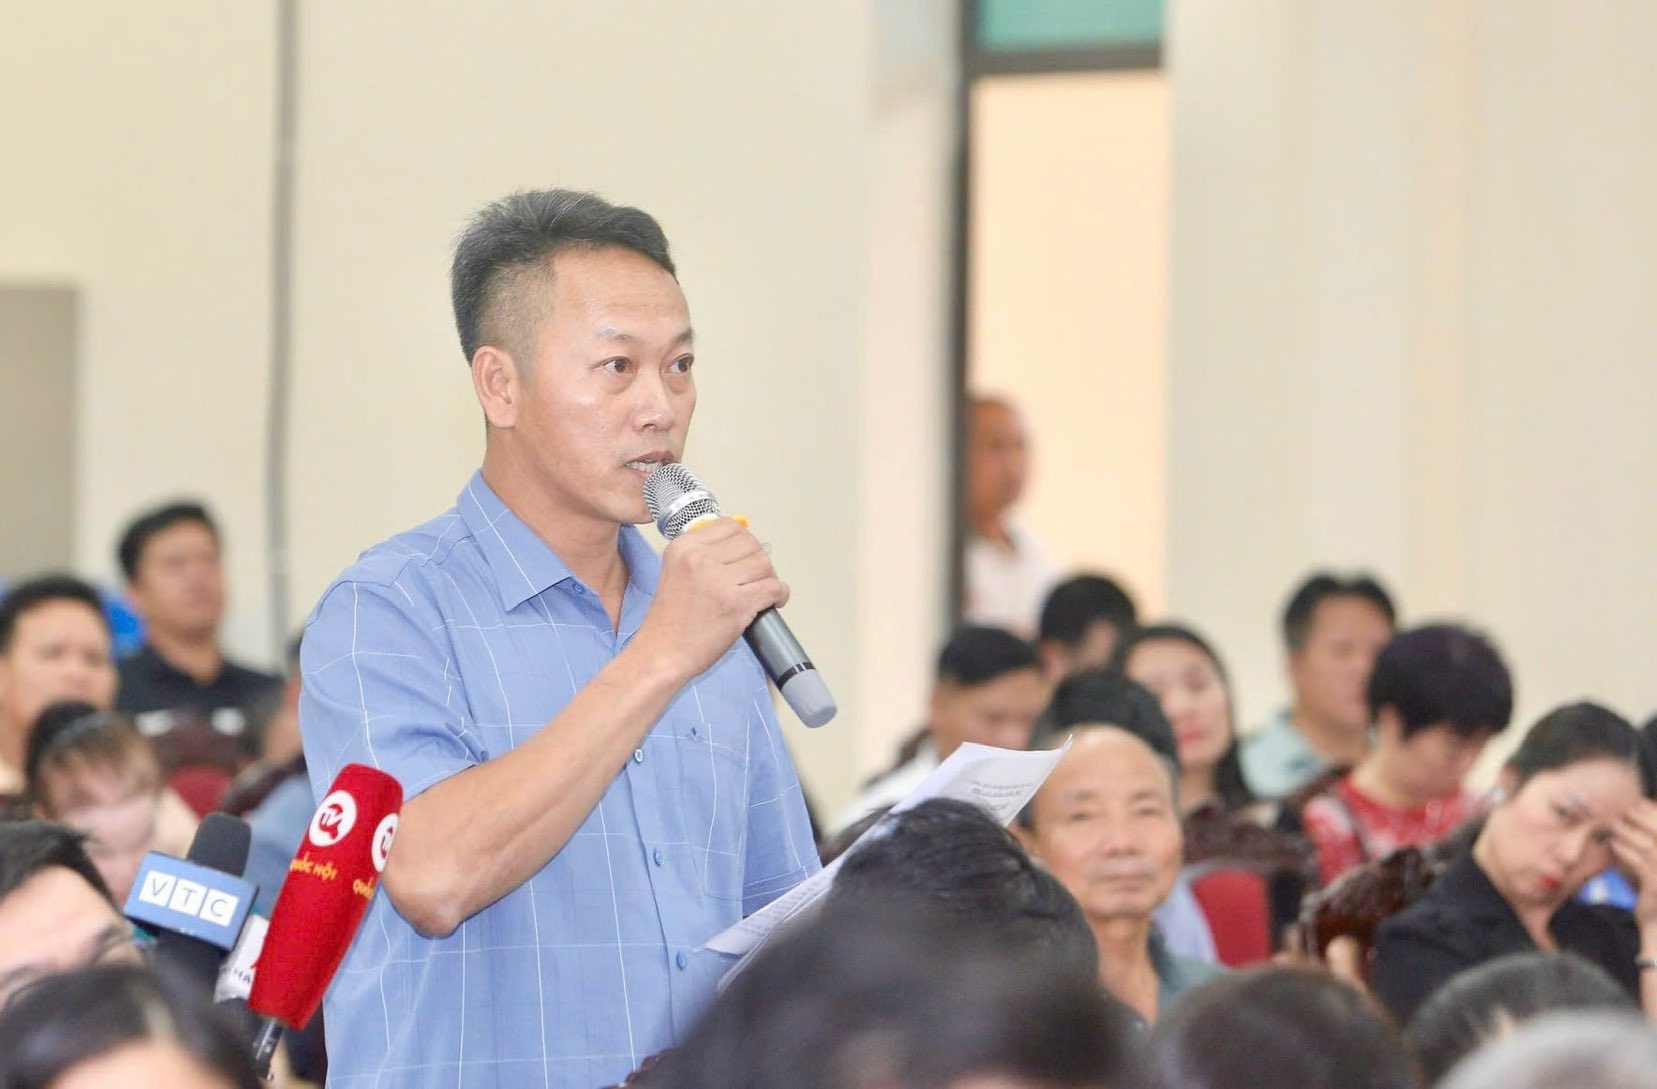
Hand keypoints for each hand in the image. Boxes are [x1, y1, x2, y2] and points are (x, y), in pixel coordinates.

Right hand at [633, 517, 788, 681]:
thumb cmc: (669, 621)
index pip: (729, 526)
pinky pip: (773, 588)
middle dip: (758, 560)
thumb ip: (704, 554)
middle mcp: (699, 558)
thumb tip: (742, 538)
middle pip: (750, 543)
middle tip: (754, 578)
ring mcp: (718, 580)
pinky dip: (779, 595)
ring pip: (764, 564)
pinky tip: (773, 602)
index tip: (743, 558)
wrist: (661, 654)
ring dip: (768, 578)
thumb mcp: (676, 571)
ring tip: (761, 592)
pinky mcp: (736, 603)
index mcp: (683, 547)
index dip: (743, 542)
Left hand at [1611, 799, 1656, 931]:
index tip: (1642, 803)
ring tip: (1616, 825)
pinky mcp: (1656, 885)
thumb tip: (1636, 820)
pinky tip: (1614, 844)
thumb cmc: (1655, 896)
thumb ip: (1649, 849)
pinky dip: (1625, 851)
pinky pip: (1640, 863)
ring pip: (1649, 847)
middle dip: (1644, 818)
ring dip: (1631, 833)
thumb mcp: (1652, 869)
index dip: (1656, 815)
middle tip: (1627, 809)